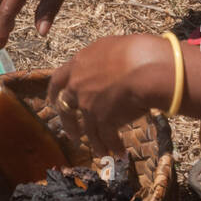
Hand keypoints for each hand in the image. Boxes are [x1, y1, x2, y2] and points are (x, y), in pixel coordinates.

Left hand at [48, 33, 169, 155]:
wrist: (148, 68)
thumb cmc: (139, 51)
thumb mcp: (113, 47)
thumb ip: (103, 60)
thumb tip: (108, 66)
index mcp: (79, 63)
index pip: (58, 78)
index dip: (54, 91)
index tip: (52, 100)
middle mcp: (78, 85)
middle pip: (66, 107)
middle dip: (69, 124)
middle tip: (73, 135)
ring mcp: (88, 104)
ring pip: (88, 129)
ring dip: (96, 142)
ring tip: (102, 151)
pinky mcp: (103, 120)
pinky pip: (107, 138)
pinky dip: (114, 146)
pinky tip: (120, 152)